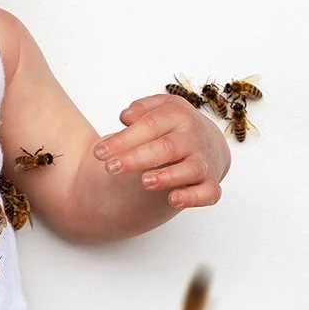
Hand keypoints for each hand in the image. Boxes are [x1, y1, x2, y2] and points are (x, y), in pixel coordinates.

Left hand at [92, 94, 229, 209]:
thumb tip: (126, 117)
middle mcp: (193, 138)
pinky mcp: (210, 184)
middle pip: (166, 147)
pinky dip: (193, 197)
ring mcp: (204, 161)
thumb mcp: (158, 110)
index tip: (99, 153)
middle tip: (111, 168)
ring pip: (190, 169)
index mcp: (178, 115)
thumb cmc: (172, 126)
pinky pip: (207, 193)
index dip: (123, 139)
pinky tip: (173, 200)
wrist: (207, 142)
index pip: (149, 125)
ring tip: (145, 182)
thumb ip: (141, 110)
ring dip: (168, 176)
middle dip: (137, 158)